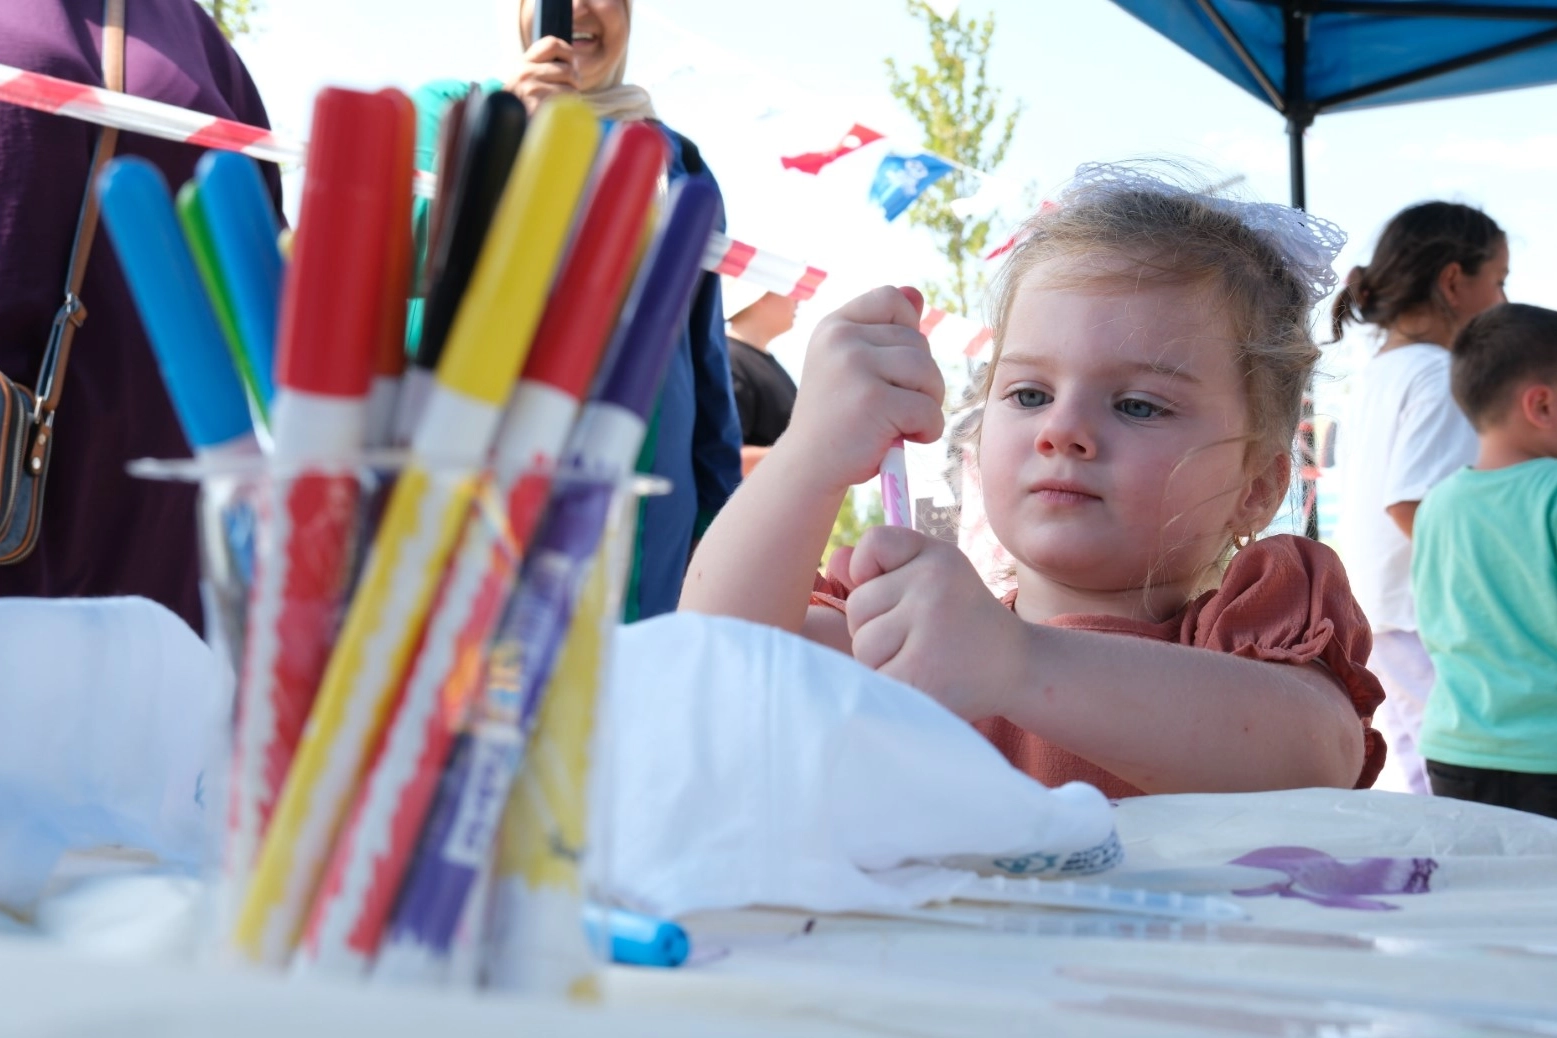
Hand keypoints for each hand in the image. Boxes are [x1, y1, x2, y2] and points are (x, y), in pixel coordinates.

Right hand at [505, 36, 580, 113]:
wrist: (508, 126)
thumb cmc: (524, 104)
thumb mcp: (527, 79)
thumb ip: (545, 66)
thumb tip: (574, 61)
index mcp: (523, 63)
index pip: (552, 44)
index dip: (569, 52)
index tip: (572, 64)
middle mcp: (525, 72)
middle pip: (568, 69)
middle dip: (575, 81)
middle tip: (570, 90)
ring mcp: (531, 88)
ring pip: (571, 87)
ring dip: (572, 97)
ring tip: (560, 104)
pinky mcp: (538, 105)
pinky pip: (568, 102)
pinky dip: (569, 109)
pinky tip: (558, 113)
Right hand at [778, 286, 944, 496]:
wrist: (807, 468)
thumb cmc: (837, 420)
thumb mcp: (851, 366)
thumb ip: (882, 330)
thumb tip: (916, 293)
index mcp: (834, 326)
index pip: (891, 298)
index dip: (908, 328)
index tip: (894, 365)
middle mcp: (841, 340)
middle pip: (919, 342)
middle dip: (921, 380)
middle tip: (896, 408)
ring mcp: (855, 368)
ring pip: (929, 373)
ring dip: (928, 404)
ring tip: (902, 423)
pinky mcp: (874, 401)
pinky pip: (929, 410)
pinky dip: (928, 431)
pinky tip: (904, 440)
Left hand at [844, 526, 1026, 720]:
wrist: (1018, 668)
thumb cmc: (964, 621)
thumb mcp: (931, 578)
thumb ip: (882, 566)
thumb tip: (836, 561)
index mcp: (936, 556)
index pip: (873, 544)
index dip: (869, 571)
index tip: (900, 593)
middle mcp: (933, 585)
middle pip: (858, 605)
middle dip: (877, 626)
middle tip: (919, 636)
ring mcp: (928, 629)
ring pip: (862, 644)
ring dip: (882, 659)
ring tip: (922, 659)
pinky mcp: (920, 674)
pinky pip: (874, 676)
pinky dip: (890, 686)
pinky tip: (922, 681)